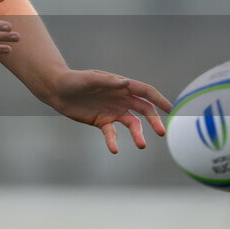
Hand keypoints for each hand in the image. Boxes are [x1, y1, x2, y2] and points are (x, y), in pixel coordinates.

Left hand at [47, 69, 172, 153]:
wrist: (57, 90)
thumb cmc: (74, 80)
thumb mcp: (89, 79)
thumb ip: (107, 81)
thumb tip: (125, 83)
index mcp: (121, 85)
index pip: (145, 92)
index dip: (159, 99)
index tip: (171, 109)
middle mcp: (120, 99)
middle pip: (144, 110)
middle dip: (154, 120)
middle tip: (161, 133)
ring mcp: (113, 111)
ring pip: (132, 124)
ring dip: (137, 134)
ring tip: (141, 145)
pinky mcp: (102, 122)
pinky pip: (112, 133)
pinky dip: (114, 141)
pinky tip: (114, 149)